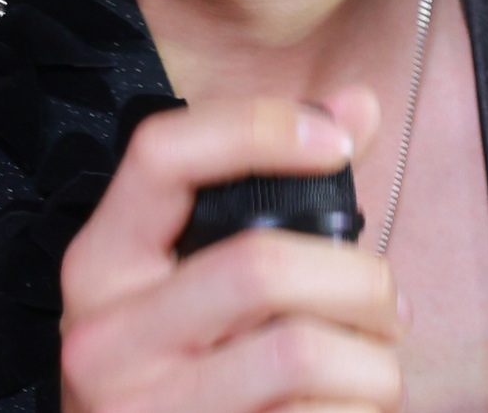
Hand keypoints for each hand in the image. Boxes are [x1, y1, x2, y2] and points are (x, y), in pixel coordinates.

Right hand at [59, 91, 406, 411]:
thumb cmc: (179, 370)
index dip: (256, 128)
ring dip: (373, 362)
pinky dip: (358, 412)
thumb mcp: (191, 280)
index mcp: (101, 264)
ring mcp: (144, 407)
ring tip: (374, 367)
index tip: (336, 143)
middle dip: (359, 280)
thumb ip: (277, 192)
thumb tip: (358, 107)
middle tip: (386, 304)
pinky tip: (345, 410)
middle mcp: (105, 335)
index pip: (159, 154)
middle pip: (259, 266)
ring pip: (300, 351)